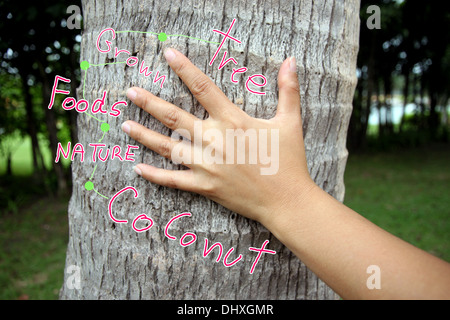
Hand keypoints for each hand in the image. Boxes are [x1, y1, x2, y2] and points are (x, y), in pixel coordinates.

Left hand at [121, 48, 315, 225]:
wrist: (286, 201)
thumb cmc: (289, 161)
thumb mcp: (290, 122)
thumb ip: (288, 90)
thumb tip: (292, 60)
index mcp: (232, 120)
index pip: (203, 88)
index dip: (184, 68)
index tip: (168, 53)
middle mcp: (214, 140)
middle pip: (173, 117)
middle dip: (149, 102)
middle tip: (130, 92)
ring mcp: (206, 165)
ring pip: (167, 147)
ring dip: (144, 135)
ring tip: (124, 125)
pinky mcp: (205, 186)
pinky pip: (174, 180)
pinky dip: (155, 175)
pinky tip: (137, 168)